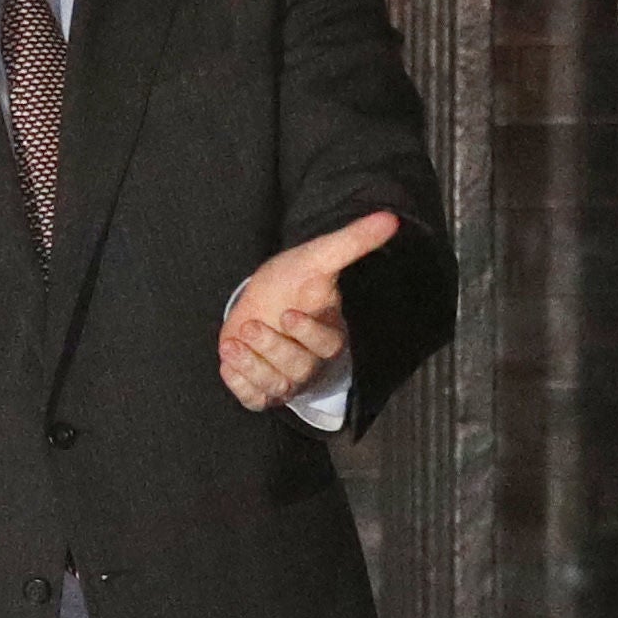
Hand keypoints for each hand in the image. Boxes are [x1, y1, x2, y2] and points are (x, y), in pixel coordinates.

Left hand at [219, 210, 401, 411]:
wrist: (262, 303)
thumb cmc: (293, 282)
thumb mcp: (317, 258)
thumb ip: (352, 242)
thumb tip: (390, 218)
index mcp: (328, 335)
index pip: (325, 344)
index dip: (306, 333)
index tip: (287, 312)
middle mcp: (310, 363)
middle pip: (298, 368)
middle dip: (272, 348)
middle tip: (250, 327)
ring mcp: (286, 380)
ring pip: (275, 387)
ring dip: (251, 367)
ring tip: (232, 343)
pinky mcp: (261, 390)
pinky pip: (253, 399)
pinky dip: (239, 385)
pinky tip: (228, 363)